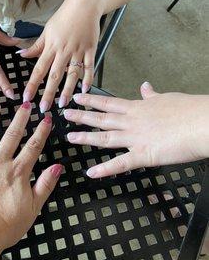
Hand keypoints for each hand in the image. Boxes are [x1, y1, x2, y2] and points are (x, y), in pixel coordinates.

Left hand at [0, 101, 61, 251]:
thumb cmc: (4, 226)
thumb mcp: (33, 208)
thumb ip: (45, 185)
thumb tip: (58, 167)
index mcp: (18, 172)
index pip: (34, 146)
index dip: (42, 130)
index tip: (46, 118)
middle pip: (12, 134)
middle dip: (20, 117)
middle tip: (26, 104)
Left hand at [18, 0, 100, 111]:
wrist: (84, 5)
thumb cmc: (64, 17)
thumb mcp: (47, 30)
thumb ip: (36, 45)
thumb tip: (21, 54)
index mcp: (51, 46)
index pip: (39, 69)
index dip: (32, 84)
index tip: (27, 97)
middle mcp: (64, 51)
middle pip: (54, 76)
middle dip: (48, 93)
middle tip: (44, 108)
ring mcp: (78, 51)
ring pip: (72, 74)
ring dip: (67, 90)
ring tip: (63, 104)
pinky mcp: (91, 49)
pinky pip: (89, 67)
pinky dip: (88, 79)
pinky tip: (85, 90)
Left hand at [64, 82, 208, 177]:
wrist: (201, 123)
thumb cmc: (187, 110)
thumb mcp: (166, 97)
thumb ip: (152, 95)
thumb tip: (145, 87)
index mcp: (137, 107)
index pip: (108, 103)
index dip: (91, 101)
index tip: (78, 98)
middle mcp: (132, 122)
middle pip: (101, 118)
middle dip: (81, 116)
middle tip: (65, 114)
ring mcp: (135, 138)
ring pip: (105, 138)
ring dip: (86, 137)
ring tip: (70, 136)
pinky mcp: (143, 155)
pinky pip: (120, 163)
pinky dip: (105, 169)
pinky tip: (91, 172)